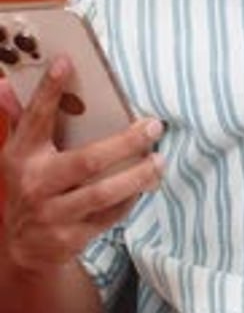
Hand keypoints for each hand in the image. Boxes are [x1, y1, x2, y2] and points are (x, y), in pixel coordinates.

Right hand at [0, 54, 163, 272]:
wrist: (22, 251)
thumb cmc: (29, 186)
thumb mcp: (18, 154)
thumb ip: (20, 118)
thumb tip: (5, 83)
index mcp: (20, 155)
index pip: (35, 117)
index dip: (49, 90)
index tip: (66, 62)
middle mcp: (34, 184)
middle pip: (86, 161)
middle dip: (125, 143)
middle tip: (154, 126)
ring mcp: (51, 215)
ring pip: (103, 193)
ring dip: (137, 176)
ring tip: (159, 160)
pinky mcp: (69, 239)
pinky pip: (108, 216)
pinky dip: (129, 199)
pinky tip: (145, 184)